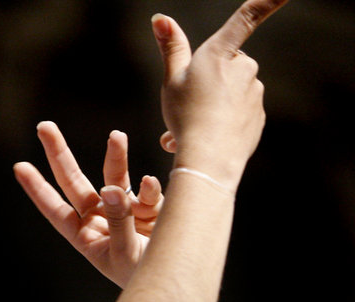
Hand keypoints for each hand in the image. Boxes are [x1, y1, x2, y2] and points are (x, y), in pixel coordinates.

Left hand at [13, 122, 162, 287]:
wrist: (181, 286)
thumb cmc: (144, 279)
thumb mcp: (126, 253)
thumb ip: (119, 220)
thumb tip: (111, 188)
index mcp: (85, 237)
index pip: (55, 209)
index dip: (38, 189)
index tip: (19, 166)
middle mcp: (101, 221)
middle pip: (75, 183)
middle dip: (60, 154)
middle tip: (44, 127)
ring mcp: (126, 212)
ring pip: (114, 179)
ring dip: (115, 157)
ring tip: (116, 137)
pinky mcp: (153, 210)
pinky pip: (148, 193)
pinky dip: (150, 188)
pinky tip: (151, 184)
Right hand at [152, 0, 287, 188]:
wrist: (209, 159)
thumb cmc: (187, 116)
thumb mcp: (172, 80)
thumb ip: (171, 47)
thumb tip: (160, 19)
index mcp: (220, 53)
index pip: (246, 17)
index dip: (267, 1)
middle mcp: (244, 68)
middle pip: (228, 64)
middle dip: (210, 80)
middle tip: (185, 103)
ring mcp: (254, 93)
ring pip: (231, 93)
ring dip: (210, 106)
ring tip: (187, 127)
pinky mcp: (258, 117)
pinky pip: (237, 115)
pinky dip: (220, 124)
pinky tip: (203, 138)